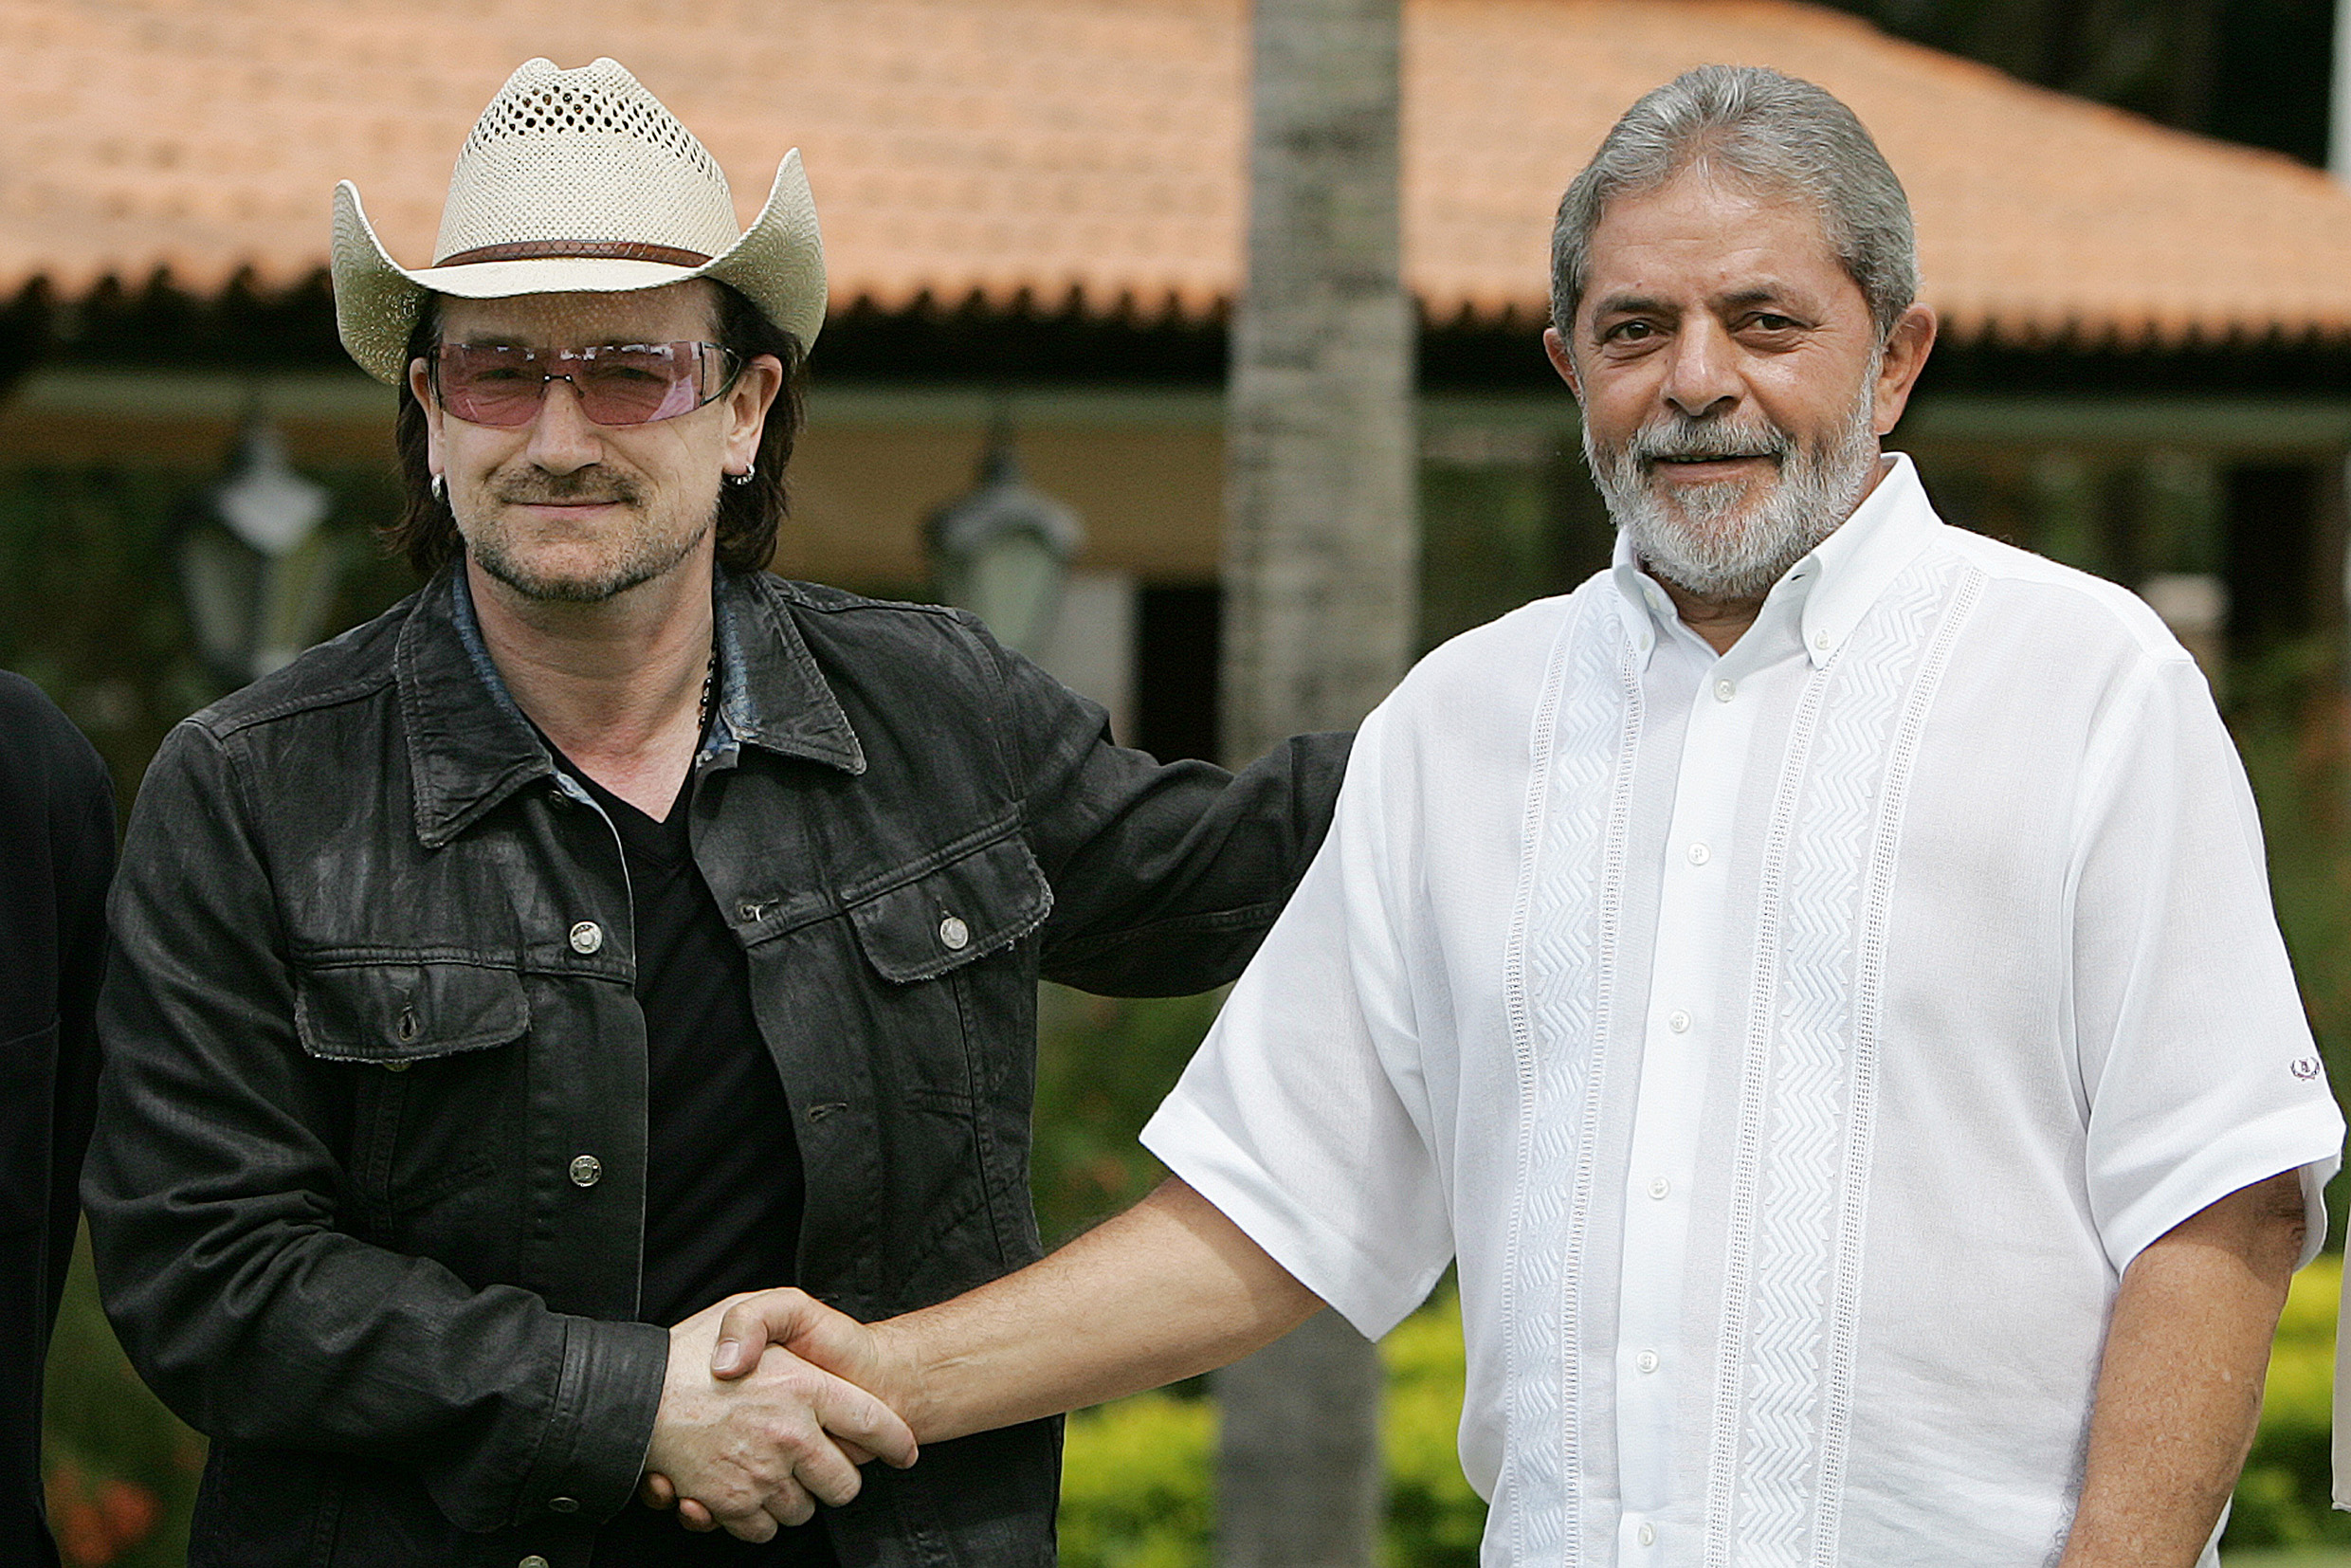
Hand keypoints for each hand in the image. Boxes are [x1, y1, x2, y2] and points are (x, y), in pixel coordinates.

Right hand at [637, 1293, 916, 1540]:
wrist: (630, 1397)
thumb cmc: (690, 1349)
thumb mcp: (747, 1306)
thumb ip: (781, 1319)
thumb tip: (788, 1363)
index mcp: (804, 1387)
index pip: (873, 1423)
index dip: (894, 1440)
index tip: (904, 1450)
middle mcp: (788, 1435)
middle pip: (844, 1485)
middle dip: (838, 1479)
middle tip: (822, 1463)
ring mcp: (758, 1474)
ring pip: (803, 1511)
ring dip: (795, 1498)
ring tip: (775, 1471)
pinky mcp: (727, 1504)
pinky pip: (762, 1530)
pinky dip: (757, 1518)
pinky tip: (745, 1489)